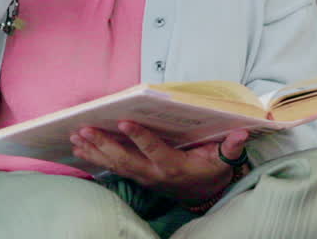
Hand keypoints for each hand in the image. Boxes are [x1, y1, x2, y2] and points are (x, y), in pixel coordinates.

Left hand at [70, 122, 248, 206]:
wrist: (203, 194)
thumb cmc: (211, 171)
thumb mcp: (223, 161)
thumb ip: (230, 148)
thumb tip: (241, 133)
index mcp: (175, 166)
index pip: (154, 150)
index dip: (139, 137)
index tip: (124, 122)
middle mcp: (154, 174)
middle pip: (125, 160)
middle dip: (103, 144)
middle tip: (84, 129)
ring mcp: (143, 177)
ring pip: (114, 165)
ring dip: (93, 150)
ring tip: (75, 136)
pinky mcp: (136, 177)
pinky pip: (112, 168)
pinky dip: (94, 158)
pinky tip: (79, 147)